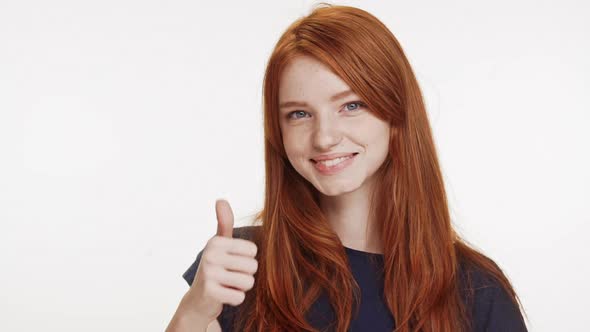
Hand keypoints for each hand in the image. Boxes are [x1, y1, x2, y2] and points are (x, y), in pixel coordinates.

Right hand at [183, 199, 258, 321]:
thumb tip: (220, 199)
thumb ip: (224, 223)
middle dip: (246, 275)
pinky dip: (235, 299)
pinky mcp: (210, 293)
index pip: (253, 250)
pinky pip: (239, 297)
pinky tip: (223, 296)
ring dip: (242, 287)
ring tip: (228, 285)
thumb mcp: (219, 244)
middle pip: (252, 266)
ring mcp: (209, 274)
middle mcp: (210, 255)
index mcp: (216, 242)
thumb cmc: (215, 268)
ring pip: (248, 282)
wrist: (198, 300)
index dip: (247, 259)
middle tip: (230, 276)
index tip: (232, 262)